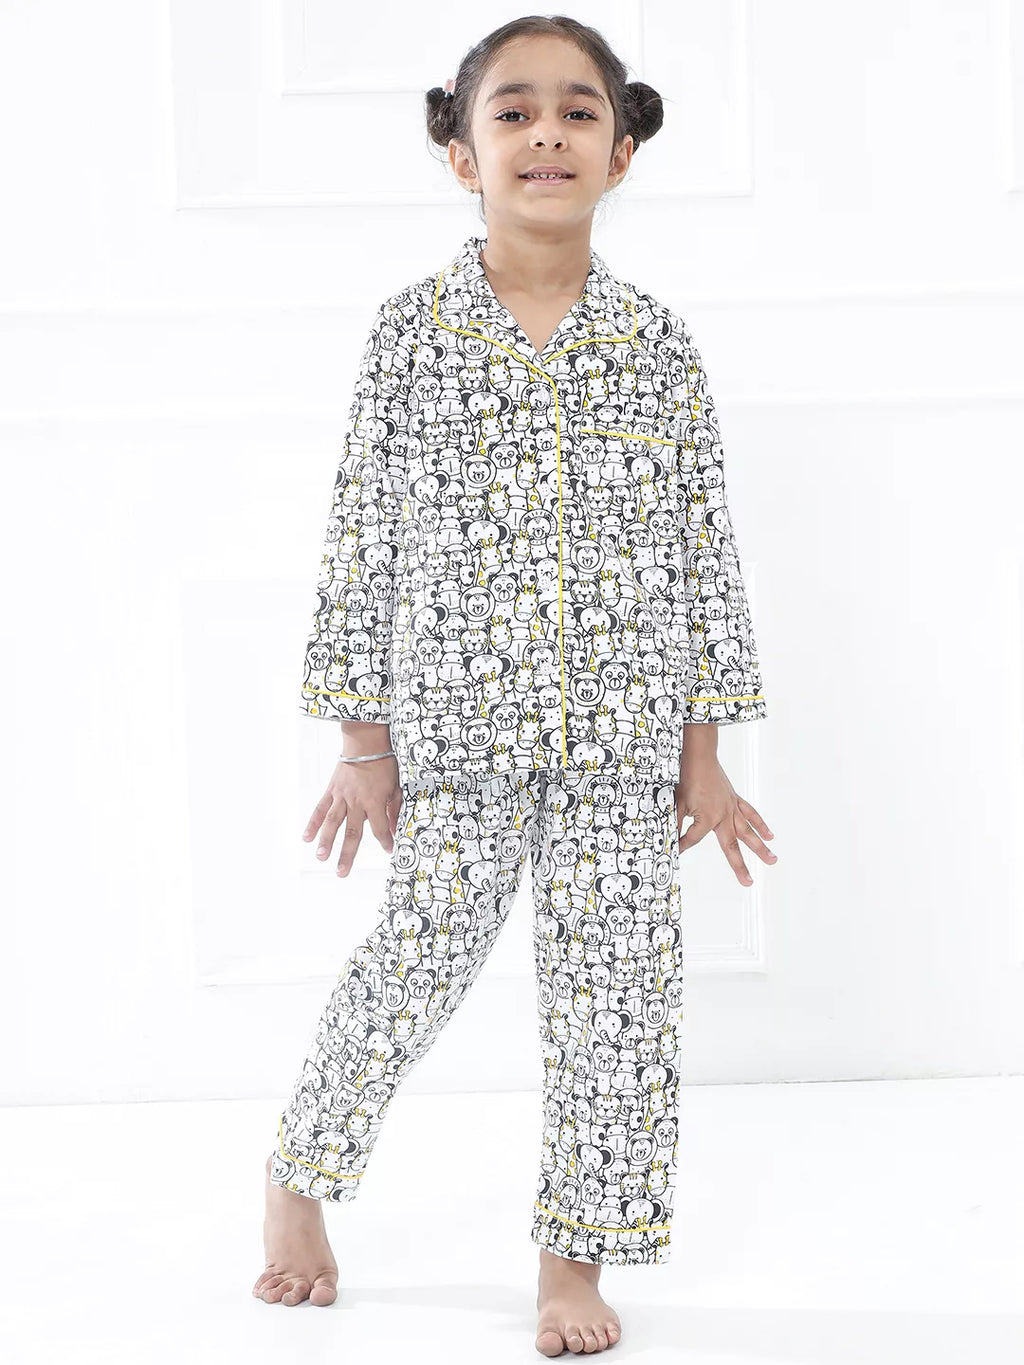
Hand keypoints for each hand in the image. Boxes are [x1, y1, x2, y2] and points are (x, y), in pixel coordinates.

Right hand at [302, 755, 401, 876]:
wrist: (366, 742)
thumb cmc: (384, 763)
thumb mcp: (395, 786)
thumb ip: (394, 809)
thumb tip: (396, 828)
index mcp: (375, 802)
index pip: (380, 828)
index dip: (385, 841)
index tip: (389, 851)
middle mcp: (357, 802)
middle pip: (352, 832)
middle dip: (347, 854)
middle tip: (341, 873)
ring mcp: (342, 796)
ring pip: (333, 823)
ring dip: (326, 841)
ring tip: (321, 857)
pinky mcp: (332, 790)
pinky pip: (320, 809)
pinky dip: (313, 823)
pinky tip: (306, 837)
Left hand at [675, 754, 776, 885]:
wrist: (699, 756)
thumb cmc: (687, 778)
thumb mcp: (677, 802)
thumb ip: (676, 823)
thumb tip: (670, 840)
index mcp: (707, 818)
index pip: (693, 839)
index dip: (682, 845)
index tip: (674, 850)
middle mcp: (723, 816)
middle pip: (732, 846)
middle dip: (740, 865)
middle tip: (749, 881)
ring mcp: (732, 808)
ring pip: (747, 832)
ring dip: (760, 846)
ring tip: (772, 860)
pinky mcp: (735, 800)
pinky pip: (750, 813)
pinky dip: (760, 824)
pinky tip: (770, 835)